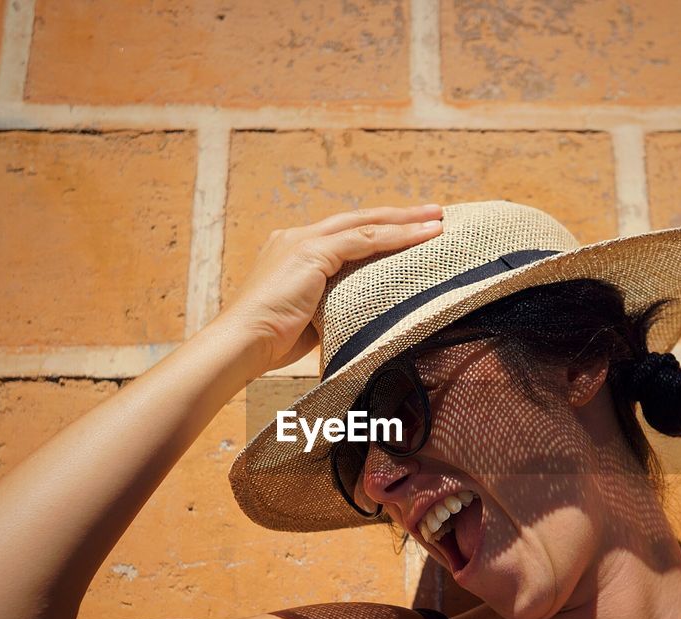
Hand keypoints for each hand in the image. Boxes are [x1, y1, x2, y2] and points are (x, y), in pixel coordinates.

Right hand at [228, 204, 445, 373]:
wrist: (243, 343)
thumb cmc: (270, 343)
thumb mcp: (308, 318)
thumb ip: (332, 306)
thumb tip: (363, 316)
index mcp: (293, 251)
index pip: (343, 235)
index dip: (377, 231)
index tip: (407, 232)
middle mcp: (296, 238)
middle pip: (358, 220)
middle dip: (398, 216)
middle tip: (433, 213)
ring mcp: (303, 242)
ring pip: (365, 225)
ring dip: (405, 221)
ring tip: (437, 220)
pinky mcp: (311, 252)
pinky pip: (364, 239)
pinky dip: (396, 236)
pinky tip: (423, 236)